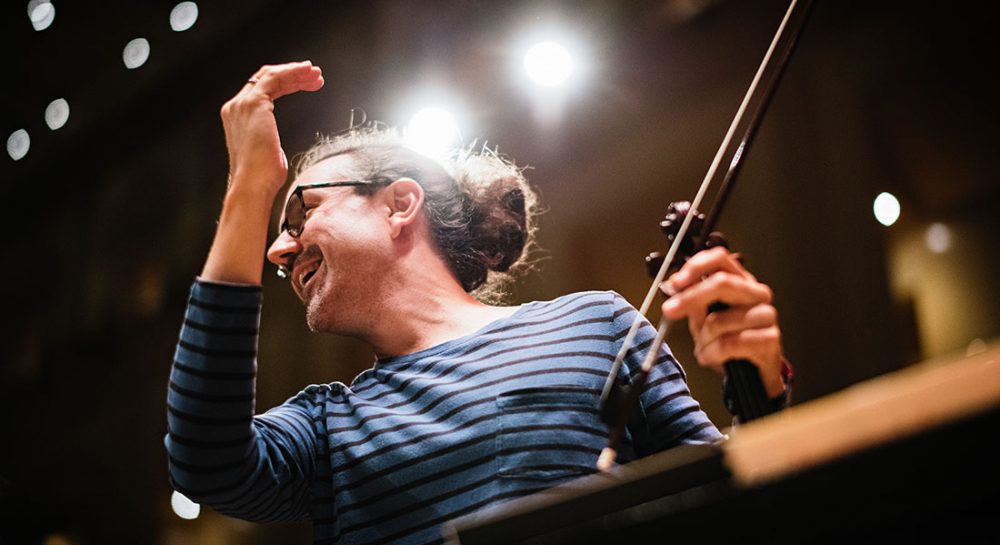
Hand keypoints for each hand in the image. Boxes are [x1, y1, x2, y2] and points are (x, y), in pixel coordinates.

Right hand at [220, 61, 323, 196]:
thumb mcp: (268, 152)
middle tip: (314, 76)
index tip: (306, 85)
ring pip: (271, 75)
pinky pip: (276, 78)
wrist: (253, 185)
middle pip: (266, 79)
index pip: (262, 91)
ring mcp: (243, 104)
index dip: (286, 84)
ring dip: (296, 72)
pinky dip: (293, 72)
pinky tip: (308, 73)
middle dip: (293, 75)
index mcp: (238, 118)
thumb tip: (276, 145)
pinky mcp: (255, 103)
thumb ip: (268, 140)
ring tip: (316, 74)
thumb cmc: (262, 177)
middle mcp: (237, 107)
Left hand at [661, 247, 785, 397]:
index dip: (696, 266)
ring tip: (704, 348)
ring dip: (702, 339)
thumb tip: (674, 285)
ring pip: (719, 321)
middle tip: (669, 310)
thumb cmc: (728, 341)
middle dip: (691, 297)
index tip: (676, 282)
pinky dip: (712, 354)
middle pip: (722, 283)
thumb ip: (691, 301)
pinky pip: (728, 344)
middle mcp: (756, 293)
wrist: (753, 373)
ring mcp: (767, 314)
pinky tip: (712, 357)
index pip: (720, 259)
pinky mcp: (771, 338)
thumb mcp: (702, 320)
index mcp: (740, 281)